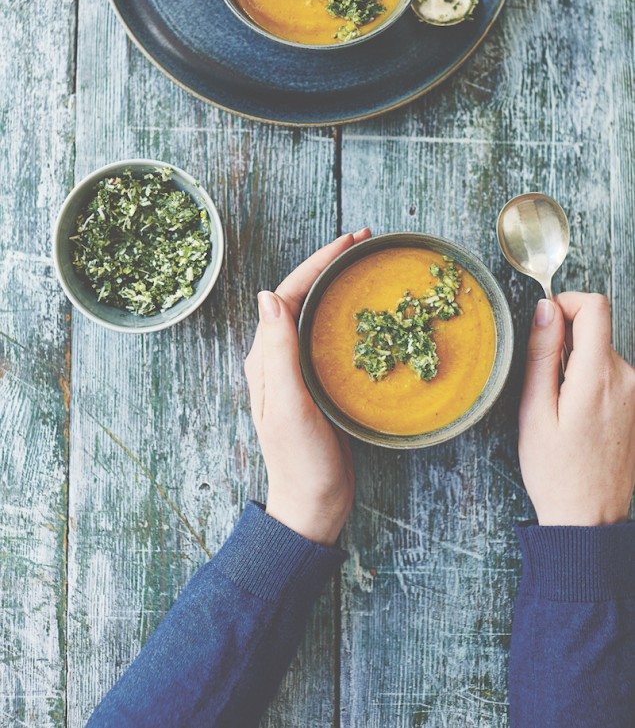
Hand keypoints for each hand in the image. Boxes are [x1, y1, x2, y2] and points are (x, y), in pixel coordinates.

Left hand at [244, 230, 370, 545]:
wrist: (313, 504)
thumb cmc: (300, 459)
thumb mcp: (287, 404)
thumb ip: (278, 352)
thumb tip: (267, 295)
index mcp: (265, 357)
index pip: (288, 294)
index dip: (317, 263)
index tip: (348, 242)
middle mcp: (277, 357)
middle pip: (302, 296)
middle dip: (330, 265)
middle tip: (364, 242)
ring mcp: (297, 370)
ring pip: (316, 313)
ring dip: (338, 285)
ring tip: (366, 265)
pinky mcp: (317, 384)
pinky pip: (329, 336)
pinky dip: (347, 314)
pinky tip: (368, 312)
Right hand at [518, 292, 634, 525]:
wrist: (588, 518)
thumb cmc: (556, 472)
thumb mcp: (534, 410)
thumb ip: (541, 354)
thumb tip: (544, 309)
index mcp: (600, 377)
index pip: (594, 306)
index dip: (565, 303)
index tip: (543, 324)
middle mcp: (628, 379)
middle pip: (595, 330)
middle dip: (564, 342)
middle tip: (542, 383)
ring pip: (600, 352)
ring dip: (575, 364)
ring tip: (558, 407)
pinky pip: (609, 373)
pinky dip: (587, 381)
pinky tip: (574, 416)